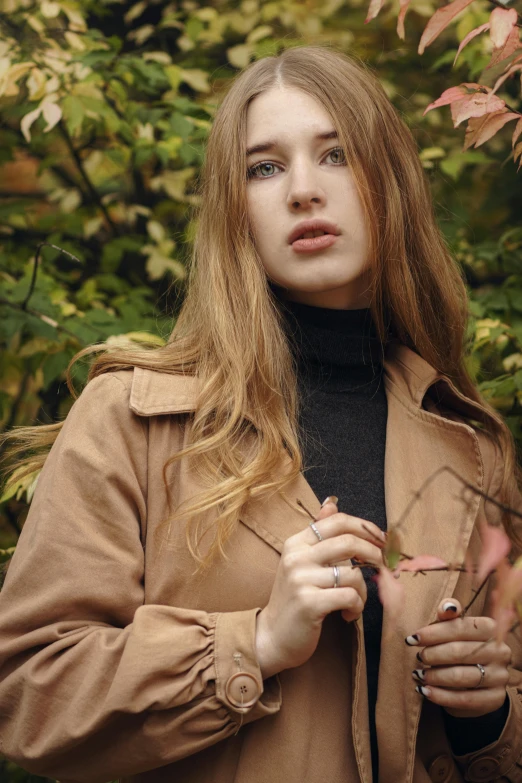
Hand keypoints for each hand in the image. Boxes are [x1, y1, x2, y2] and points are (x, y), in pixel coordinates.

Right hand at [255, 497, 385, 678]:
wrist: (272, 637)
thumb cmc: (294, 599)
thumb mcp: (302, 563)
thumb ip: (318, 535)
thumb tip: (331, 503)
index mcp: (296, 543)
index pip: (337, 521)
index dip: (365, 527)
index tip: (381, 540)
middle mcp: (296, 556)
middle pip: (349, 542)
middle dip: (374, 555)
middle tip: (383, 569)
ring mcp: (301, 579)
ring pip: (353, 574)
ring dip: (364, 591)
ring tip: (356, 602)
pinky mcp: (309, 603)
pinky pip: (350, 596)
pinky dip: (357, 607)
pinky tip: (347, 615)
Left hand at [406, 598, 511, 717]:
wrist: (478, 681)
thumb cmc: (460, 646)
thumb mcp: (454, 628)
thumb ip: (449, 615)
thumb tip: (446, 608)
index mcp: (491, 629)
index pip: (460, 628)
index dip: (433, 633)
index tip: (412, 639)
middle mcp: (500, 652)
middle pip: (459, 652)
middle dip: (433, 654)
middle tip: (418, 657)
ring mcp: (499, 676)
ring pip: (461, 676)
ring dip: (434, 676)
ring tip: (419, 674)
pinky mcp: (495, 699)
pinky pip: (464, 699)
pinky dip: (440, 695)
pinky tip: (425, 691)